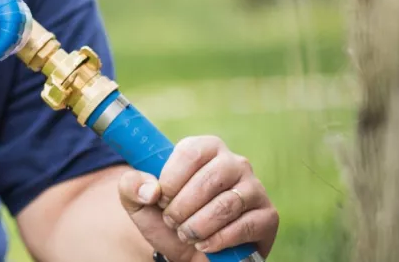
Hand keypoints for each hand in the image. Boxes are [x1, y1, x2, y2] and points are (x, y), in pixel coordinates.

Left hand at [117, 136, 277, 260]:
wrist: (192, 255)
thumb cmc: (168, 222)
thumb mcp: (139, 203)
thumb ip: (131, 186)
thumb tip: (150, 189)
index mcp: (205, 148)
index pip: (191, 152)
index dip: (172, 180)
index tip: (161, 199)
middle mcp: (234, 162)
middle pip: (209, 179)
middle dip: (183, 207)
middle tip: (173, 222)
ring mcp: (254, 188)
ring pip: (227, 204)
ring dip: (198, 225)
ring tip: (186, 234)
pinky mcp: (268, 215)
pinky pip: (245, 225)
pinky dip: (218, 239)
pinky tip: (205, 244)